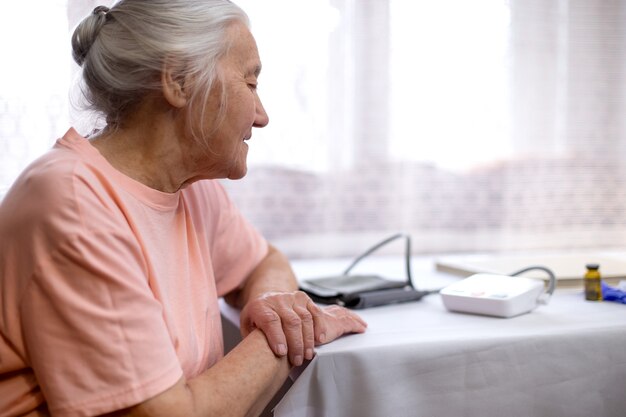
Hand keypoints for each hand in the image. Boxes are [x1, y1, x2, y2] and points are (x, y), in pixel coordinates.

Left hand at [239, 291, 366, 365]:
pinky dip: (319, 326)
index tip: (282, 353)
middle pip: (291, 321)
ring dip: (308, 339)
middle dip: (295, 343)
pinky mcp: (304, 299)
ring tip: (307, 355)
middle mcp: (277, 300)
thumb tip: (257, 356)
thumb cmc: (257, 317)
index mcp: (261, 306)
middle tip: (296, 360)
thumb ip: (252, 337)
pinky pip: (315, 311)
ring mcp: (292, 298)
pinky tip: (319, 339)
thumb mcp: (247, 325)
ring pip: (305, 317)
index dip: (277, 337)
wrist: (267, 298)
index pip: (270, 320)